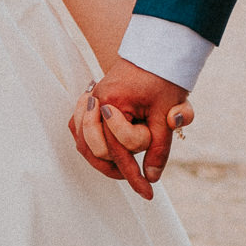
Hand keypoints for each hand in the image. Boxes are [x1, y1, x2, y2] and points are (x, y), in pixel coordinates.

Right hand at [69, 58, 191, 200]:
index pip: (119, 149)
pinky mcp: (89, 101)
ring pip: (82, 142)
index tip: (148, 193)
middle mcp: (95, 100)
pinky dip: (90, 145)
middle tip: (137, 178)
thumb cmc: (163, 79)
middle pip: (94, 148)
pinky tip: (109, 153)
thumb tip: (152, 176)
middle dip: (115, 167)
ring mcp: (90, 100)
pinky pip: (79, 130)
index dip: (134, 175)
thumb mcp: (166, 112)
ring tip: (123, 170)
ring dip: (101, 159)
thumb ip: (159, 146)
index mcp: (113, 101)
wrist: (155, 51)